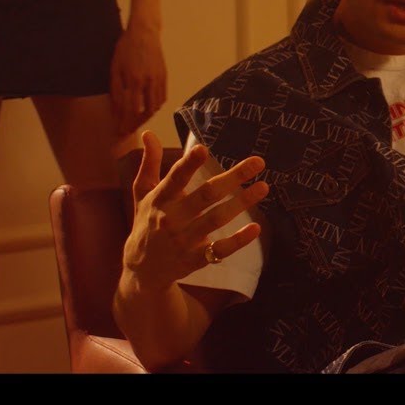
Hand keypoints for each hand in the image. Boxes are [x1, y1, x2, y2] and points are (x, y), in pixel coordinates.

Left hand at [110, 22, 167, 135]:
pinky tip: (147, 108)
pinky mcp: (164, 77)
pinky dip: (154, 106)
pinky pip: (162, 98)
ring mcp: (159, 80)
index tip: (119, 132)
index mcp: (134, 80)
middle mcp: (149, 82)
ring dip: (146, 116)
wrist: (144, 33)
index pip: (130, 110)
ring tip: (135, 121)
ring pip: (156, 106)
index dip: (125, 123)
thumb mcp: (115, 68)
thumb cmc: (125, 49)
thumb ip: (116, 91)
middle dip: (136, 124)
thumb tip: (116, 111)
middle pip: (145, 112)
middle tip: (127, 130)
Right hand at [122, 131, 269, 291]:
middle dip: (232, 178)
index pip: (174, 179)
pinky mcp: (195, 259)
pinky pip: (219, 249)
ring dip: (241, 203)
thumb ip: (150, 164)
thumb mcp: (142, 193)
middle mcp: (171, 219)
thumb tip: (149, 134)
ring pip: (216, 219)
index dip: (187, 165)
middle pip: (205, 195)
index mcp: (159, 199)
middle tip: (258, 162)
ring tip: (263, 187)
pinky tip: (256, 228)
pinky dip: (238, 240)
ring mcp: (184, 240)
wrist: (141, 270)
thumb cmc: (146, 223)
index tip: (203, 149)